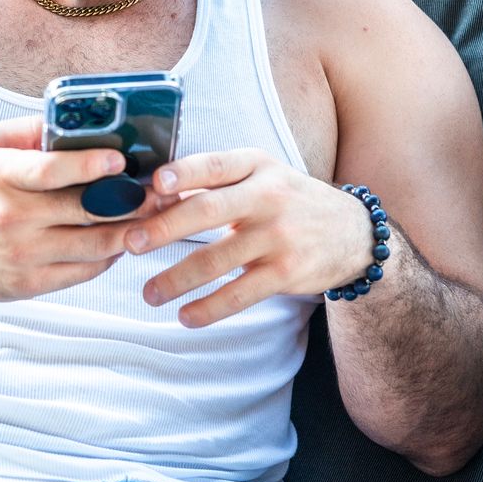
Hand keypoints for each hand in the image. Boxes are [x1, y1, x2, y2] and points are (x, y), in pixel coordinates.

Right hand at [0, 115, 152, 300]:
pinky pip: (84, 271)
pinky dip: (109, 255)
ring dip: (130, 231)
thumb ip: (27, 130)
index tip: (121, 161)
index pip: (50, 171)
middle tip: (158, 191)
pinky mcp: (30, 283)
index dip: (90, 166)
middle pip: (84, 210)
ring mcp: (23, 253)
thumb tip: (69, 118)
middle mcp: (11, 217)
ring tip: (152, 216)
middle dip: (130, 200)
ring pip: (93, 245)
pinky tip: (122, 240)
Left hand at [124, 149, 373, 326]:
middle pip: (207, 211)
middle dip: (164, 228)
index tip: (153, 186)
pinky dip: (208, 308)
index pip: (213, 165)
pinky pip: (239, 294)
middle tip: (130, 243)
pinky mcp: (286, 272)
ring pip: (216, 260)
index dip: (182, 174)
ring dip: (176, 279)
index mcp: (256, 165)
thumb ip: (214, 184)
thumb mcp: (260, 176)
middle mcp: (268, 196)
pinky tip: (185, 316)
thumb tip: (154, 197)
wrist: (353, 233)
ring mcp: (278, 236)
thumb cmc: (289, 200)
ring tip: (149, 294)